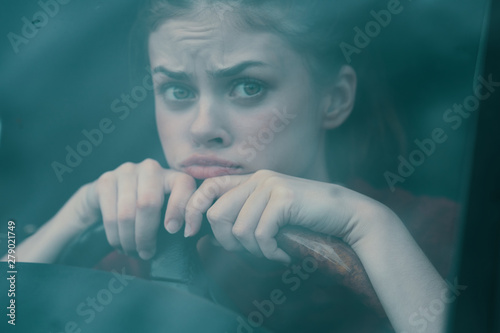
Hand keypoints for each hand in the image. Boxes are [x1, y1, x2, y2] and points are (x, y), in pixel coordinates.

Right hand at [83, 159, 196, 259]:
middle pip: (148, 203)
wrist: (111, 198)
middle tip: (147, 253)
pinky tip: (119, 244)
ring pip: (127, 213)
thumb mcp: (168, 212)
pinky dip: (115, 236)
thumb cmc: (149, 212)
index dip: (181, 210)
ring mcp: (127, 171)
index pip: (183, 185)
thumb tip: (190, 233)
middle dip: (146, 235)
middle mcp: (151, 168)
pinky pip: (110, 215)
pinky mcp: (106, 180)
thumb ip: (182, 218)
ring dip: (129, 239)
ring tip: (133, 252)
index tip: (180, 233)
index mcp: (172, 174)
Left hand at [184, 170, 389, 262]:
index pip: (209, 187)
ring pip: (239, 229)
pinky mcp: (284, 198)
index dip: (192, 209)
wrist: (344, 214)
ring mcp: (271, 186)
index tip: (187, 232)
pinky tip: (283, 252)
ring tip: (273, 251)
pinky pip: (260, 235)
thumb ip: (245, 215)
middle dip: (228, 242)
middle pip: (217, 214)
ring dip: (254, 251)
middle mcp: (258, 179)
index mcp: (251, 180)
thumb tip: (211, 234)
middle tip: (250, 251)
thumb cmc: (307, 219)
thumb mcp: (271, 214)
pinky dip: (270, 251)